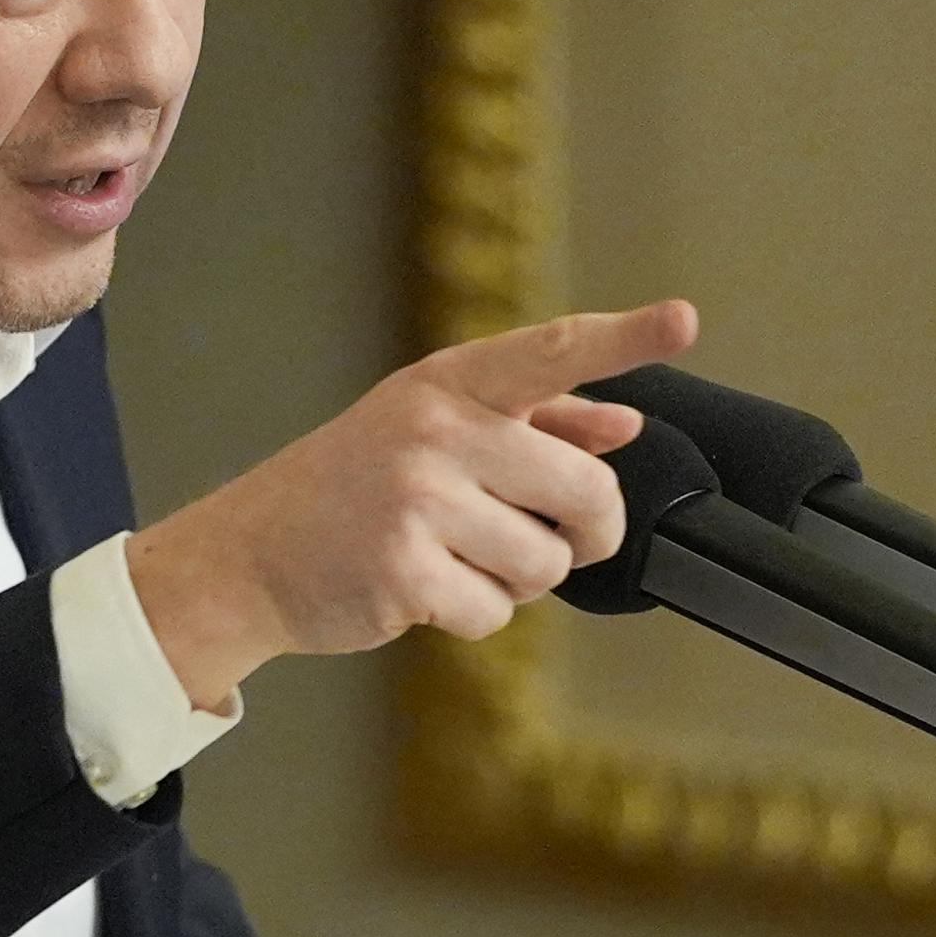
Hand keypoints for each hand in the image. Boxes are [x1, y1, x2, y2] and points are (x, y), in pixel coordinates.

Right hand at [123, 300, 698, 707]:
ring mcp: (417, 500)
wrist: (251, 553)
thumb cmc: (354, 486)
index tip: (684, 319)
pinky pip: (495, 614)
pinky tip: (425, 592)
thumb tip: (626, 425)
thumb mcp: (432, 429)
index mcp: (449, 385)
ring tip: (457, 558)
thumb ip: (537, 422)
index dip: (624, 336)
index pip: (551, 351)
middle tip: (557, 539)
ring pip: (545, 564)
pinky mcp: (404, 572)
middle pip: (583, 493)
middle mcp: (435, 430)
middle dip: (585, 533)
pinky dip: (473, 617)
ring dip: (517, 580)